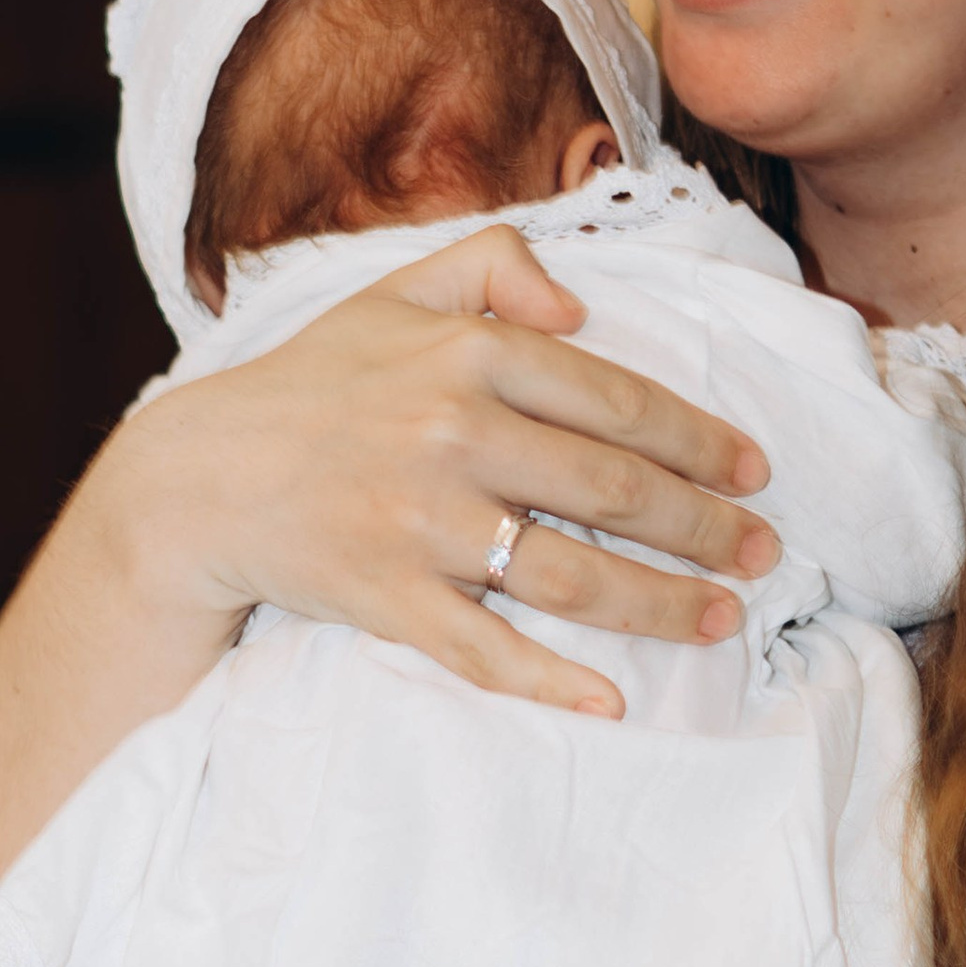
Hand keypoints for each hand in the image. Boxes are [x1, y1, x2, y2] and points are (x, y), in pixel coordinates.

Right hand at [141, 225, 778, 716]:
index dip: (700, 441)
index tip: (754, 473)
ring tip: (723, 618)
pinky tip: (611, 699)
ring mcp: (421, 521)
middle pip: (615, 490)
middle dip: (706, 528)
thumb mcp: (392, 291)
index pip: (618, 401)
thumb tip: (581, 306)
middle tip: (767, 554)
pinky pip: (484, 648)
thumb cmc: (309, 383)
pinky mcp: (386, 595)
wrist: (198, 477)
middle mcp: (454, 432)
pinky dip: (550, 679)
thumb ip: (493, 267)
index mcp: (468, 353)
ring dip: (662, 603)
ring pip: (571, 573)